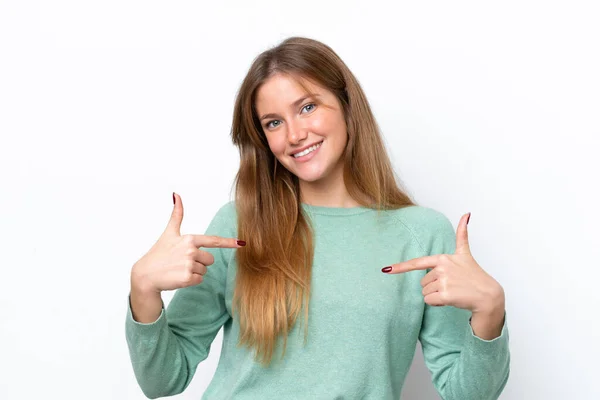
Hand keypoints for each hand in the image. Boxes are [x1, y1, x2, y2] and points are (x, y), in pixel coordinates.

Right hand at [130, 193, 244, 293]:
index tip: (242, 243)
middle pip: (210, 259)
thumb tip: (176, 195)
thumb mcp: (169, 233)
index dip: (229, 242)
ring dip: (194, 272)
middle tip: (182, 262)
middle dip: (199, 262)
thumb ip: (177, 215)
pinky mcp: (188, 278)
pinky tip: (179, 277)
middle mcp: (191, 251)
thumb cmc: (158, 253)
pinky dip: (191, 281)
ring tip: (178, 269)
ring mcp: (189, 265)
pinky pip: (200, 280)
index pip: (213, 240)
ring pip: (205, 270)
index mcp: (189, 239)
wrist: (145, 275)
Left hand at [382, 213, 504, 313]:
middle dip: (433, 286)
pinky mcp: (445, 295)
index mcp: (442, 259)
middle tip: (451, 286)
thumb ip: (462, 234)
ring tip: (452, 291)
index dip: (400, 267)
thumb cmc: (475, 275)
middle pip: (422, 282)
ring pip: (425, 292)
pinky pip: (429, 301)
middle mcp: (441, 268)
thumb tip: (466, 214)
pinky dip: (437, 304)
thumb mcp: (465, 253)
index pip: (417, 263)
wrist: (488, 295)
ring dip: (436, 295)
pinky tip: (451, 299)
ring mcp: (443, 282)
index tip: (386, 270)